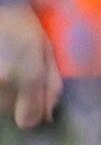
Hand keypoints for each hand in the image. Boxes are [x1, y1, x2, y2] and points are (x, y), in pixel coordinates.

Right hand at [0, 3, 59, 128]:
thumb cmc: (24, 25)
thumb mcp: (48, 51)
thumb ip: (52, 84)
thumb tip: (48, 116)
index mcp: (28, 74)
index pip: (29, 119)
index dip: (34, 113)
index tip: (35, 101)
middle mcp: (2, 83)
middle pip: (11, 113)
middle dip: (18, 101)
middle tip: (18, 74)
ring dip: (3, 95)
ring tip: (6, 69)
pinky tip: (0, 68)